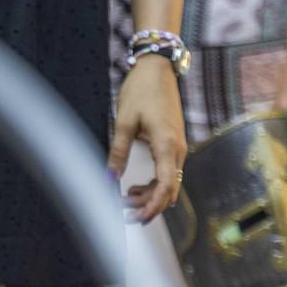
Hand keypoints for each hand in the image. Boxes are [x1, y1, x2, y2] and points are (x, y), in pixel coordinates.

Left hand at [108, 57, 185, 222]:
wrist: (158, 68)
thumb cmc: (141, 91)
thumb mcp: (124, 122)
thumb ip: (118, 152)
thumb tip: (109, 179)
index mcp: (167, 145)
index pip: (166, 185)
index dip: (153, 206)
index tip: (139, 218)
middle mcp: (177, 149)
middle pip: (169, 189)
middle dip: (149, 206)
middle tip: (125, 215)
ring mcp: (177, 147)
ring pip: (169, 183)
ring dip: (149, 197)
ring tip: (125, 202)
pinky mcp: (172, 144)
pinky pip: (167, 172)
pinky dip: (153, 185)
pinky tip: (134, 188)